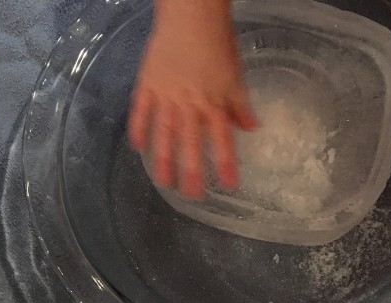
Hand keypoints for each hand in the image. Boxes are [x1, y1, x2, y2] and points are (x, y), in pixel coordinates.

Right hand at [129, 0, 256, 197]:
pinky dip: (139, 130)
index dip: (225, 165)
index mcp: (213, 103)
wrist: (190, 16)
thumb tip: (251, 128)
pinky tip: (139, 149)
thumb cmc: (217, 43)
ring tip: (163, 182)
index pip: (221, 141)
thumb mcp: (234, 76)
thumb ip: (239, 106)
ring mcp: (165, 96)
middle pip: (190, 144)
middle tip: (192, 195)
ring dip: (163, 160)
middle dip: (191, 172)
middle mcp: (189, 105)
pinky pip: (141, 112)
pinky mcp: (147, 85)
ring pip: (164, 134)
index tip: (229, 186)